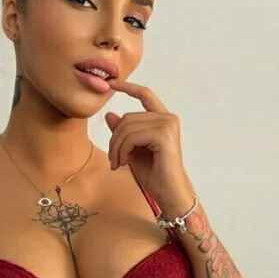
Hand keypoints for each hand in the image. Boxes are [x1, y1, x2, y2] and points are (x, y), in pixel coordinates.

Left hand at [105, 80, 193, 215]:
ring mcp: (167, 125)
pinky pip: (132, 136)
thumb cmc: (153, 175)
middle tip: (113, 159)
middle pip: (128, 116)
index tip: (111, 83)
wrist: (168, 194)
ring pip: (127, 126)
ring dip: (116, 147)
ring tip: (117, 163)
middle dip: (114, 138)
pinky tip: (124, 163)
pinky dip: (123, 150)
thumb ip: (123, 132)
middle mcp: (168, 118)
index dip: (127, 87)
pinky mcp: (164, 135)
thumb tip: (109, 114)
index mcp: (162, 119)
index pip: (144, 95)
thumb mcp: (132, 150)